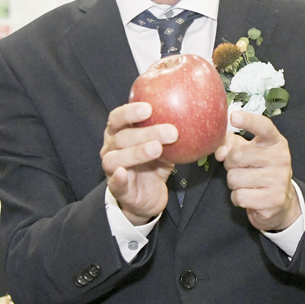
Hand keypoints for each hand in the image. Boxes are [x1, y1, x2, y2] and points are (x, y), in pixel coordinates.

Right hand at [102, 102, 175, 225]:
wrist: (149, 195)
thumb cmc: (154, 164)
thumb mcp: (165, 147)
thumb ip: (171, 133)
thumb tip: (194, 116)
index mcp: (119, 133)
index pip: (118, 117)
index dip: (130, 111)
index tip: (149, 108)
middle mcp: (111, 148)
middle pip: (122, 137)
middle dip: (146, 132)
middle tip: (171, 131)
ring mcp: (111, 168)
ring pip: (116, 158)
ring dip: (137, 152)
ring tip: (158, 148)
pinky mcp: (117, 188)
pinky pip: (115, 182)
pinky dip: (118, 178)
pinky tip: (123, 173)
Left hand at [216, 109, 298, 231]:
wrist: (280, 199)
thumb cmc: (260, 169)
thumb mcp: (248, 151)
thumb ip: (230, 144)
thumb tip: (220, 152)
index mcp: (275, 141)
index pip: (263, 127)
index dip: (248, 121)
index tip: (234, 116)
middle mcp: (280, 158)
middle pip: (237, 156)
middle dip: (230, 165)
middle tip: (240, 168)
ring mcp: (279, 179)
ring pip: (235, 178)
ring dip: (234, 183)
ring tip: (246, 182)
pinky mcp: (274, 199)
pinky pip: (240, 196)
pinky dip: (238, 198)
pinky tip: (249, 195)